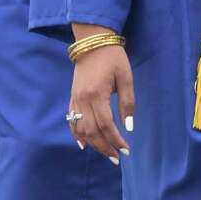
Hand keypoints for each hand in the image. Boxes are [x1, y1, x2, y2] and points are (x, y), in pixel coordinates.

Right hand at [68, 23, 134, 163]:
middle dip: (104, 147)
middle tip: (117, 158)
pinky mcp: (72, 96)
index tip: (126, 150)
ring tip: (105, 152)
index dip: (116, 140)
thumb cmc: (113, 57)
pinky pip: (71, 120)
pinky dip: (77, 135)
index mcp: (97, 94)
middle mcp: (83, 99)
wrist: (92, 41)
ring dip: (92, 144)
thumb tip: (129, 126)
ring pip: (80, 129)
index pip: (106, 125)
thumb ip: (127, 103)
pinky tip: (84, 144)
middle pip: (91, 131)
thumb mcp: (126, 77)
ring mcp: (75, 99)